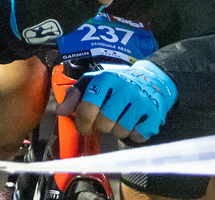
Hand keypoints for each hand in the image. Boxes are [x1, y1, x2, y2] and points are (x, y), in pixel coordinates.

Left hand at [59, 61, 176, 142]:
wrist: (150, 80)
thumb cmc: (116, 85)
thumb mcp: (94, 82)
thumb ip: (75, 95)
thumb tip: (60, 111)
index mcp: (106, 79)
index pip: (88, 107)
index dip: (82, 122)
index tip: (84, 125)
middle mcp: (124, 88)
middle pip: (104, 122)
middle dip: (102, 125)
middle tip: (105, 121)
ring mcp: (140, 101)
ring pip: (120, 131)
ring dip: (117, 130)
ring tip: (120, 119)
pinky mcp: (154, 114)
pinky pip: (137, 135)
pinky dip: (134, 134)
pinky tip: (134, 123)